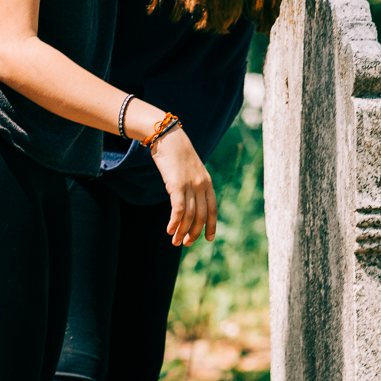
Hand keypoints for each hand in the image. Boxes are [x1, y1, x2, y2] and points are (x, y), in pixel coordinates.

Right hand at [151, 126, 216, 245]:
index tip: (208, 239)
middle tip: (185, 244)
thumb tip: (189, 202)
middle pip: (201, 216)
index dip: (211, 226)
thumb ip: (193, 185)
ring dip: (182, 231)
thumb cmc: (177, 154)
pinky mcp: (176, 184)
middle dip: (193, 233)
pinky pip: (178, 209)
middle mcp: (201, 185)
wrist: (168, 137)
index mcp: (207, 183)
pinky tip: (170, 230)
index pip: (213, 210)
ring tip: (175, 241)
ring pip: (189, 215)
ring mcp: (190, 185)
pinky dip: (174, 222)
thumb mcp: (190, 170)